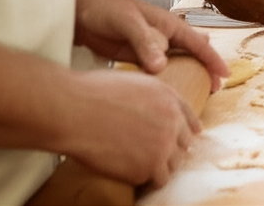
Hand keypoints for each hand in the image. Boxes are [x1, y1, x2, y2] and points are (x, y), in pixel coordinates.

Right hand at [64, 68, 200, 187]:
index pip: (190, 124)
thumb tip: (161, 110)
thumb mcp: (136, 83)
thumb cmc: (95, 93)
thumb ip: (156, 97)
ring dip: (157, 168)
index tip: (179, 141)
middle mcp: (172, 125)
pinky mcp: (145, 170)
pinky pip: (149, 180)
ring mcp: (161, 149)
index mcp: (170, 101)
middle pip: (183, 148)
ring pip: (170, 168)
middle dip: (169, 151)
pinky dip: (138, 178)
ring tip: (137, 164)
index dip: (183, 133)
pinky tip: (124, 169)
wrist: (73, 111)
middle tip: (151, 154)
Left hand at [74, 0, 228, 89]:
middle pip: (191, 56)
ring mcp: (150, 49)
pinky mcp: (135, 58)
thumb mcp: (129, 22)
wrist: (79, 8)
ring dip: (184, 78)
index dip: (212, 59)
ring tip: (193, 97)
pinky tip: (164, 93)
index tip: (224, 75)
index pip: (197, 44)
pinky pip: (155, 73)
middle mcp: (164, 37)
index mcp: (169, 25)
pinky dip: (163, 83)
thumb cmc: (106, 6)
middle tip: (213, 91)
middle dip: (204, 71)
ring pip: (175, 66)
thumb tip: (161, 66)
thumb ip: (146, 42)